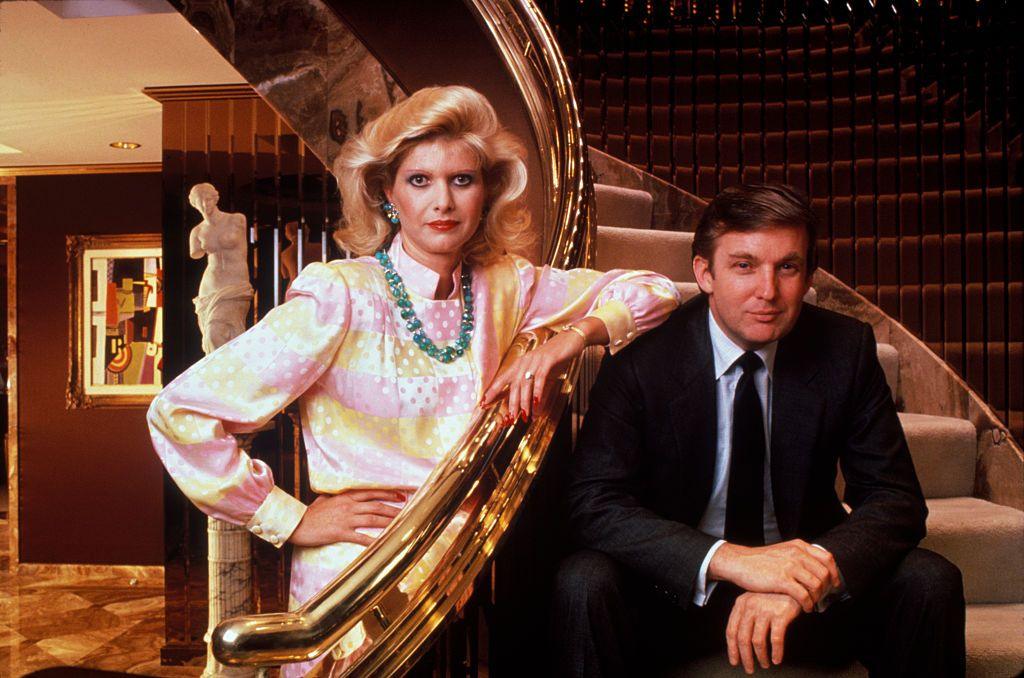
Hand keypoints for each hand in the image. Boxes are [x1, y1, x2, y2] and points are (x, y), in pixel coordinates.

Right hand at [289, 488, 413, 546]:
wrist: (296, 524)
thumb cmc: (310, 513)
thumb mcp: (325, 500)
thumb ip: (337, 497)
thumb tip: (343, 495)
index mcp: (346, 497)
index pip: (372, 493)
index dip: (388, 493)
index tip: (401, 495)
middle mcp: (348, 506)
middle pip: (377, 506)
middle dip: (394, 509)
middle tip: (408, 511)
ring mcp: (345, 519)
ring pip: (372, 519)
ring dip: (388, 522)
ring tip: (401, 524)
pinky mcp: (340, 533)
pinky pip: (360, 537)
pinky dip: (373, 540)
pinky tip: (383, 544)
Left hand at [479, 328, 585, 421]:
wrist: (572, 340)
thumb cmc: (556, 359)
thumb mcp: (545, 378)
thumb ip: (538, 394)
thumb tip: (534, 413)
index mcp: (520, 364)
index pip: (502, 379)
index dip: (492, 392)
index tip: (483, 404)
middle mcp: (525, 361)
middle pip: (513, 385)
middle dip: (511, 403)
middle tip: (510, 419)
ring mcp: (536, 360)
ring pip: (525, 383)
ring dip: (524, 401)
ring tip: (525, 416)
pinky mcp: (548, 360)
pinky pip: (540, 378)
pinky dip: (538, 392)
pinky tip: (537, 403)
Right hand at [709, 540, 840, 611]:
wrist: (739, 562)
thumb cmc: (760, 560)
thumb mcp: (782, 551)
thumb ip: (799, 556)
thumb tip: (816, 570)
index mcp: (798, 546)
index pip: (827, 558)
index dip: (834, 573)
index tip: (834, 584)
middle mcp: (796, 554)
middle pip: (825, 573)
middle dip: (827, 589)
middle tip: (823, 598)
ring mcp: (789, 566)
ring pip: (817, 585)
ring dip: (818, 598)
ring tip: (813, 604)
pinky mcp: (782, 580)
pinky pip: (804, 595)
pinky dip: (809, 604)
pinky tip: (806, 608)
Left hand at [726, 592, 801, 672]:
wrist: (793, 583)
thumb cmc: (773, 596)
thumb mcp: (755, 601)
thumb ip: (746, 616)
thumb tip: (739, 643)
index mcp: (741, 603)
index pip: (731, 630)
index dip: (732, 649)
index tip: (735, 661)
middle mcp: (750, 606)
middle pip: (743, 638)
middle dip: (745, 657)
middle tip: (749, 669)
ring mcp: (765, 610)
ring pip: (758, 641)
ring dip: (761, 657)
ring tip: (765, 664)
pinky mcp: (780, 614)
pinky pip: (776, 639)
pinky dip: (776, 652)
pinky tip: (777, 659)